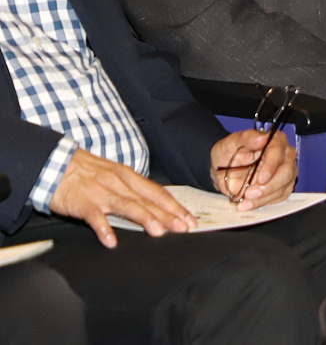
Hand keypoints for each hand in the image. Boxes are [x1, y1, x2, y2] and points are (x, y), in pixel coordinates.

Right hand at [51, 149, 196, 248]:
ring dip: (145, 218)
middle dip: (168, 215)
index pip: (157, 193)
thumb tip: (152, 206)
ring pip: (127, 206)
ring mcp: (101, 193)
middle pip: (148, 201)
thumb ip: (131, 190)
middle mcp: (119, 184)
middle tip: (183, 227)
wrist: (55, 164)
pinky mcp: (83, 203)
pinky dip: (103, 228)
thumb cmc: (86, 171)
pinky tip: (111, 240)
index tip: (190, 219)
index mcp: (128, 177)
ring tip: (159, 232)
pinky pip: (95, 217)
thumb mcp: (114, 176)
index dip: (175, 206)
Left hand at [210, 129, 296, 209]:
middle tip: (249, 193)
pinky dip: (263, 203)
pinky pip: (279, 197)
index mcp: (274, 140)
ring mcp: (286, 171)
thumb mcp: (230, 143)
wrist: (225, 171)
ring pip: (284, 186)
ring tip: (245, 201)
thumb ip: (246, 138)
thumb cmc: (229, 154)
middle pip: (286, 171)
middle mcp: (284, 155)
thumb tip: (261, 138)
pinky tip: (249, 204)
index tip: (261, 178)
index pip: (278, 151)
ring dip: (264, 197)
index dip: (271, 166)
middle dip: (268, 186)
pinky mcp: (283, 186)